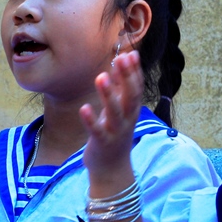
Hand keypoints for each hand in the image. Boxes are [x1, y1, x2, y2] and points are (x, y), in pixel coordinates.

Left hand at [80, 51, 143, 177]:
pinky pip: (96, 130)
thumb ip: (119, 86)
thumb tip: (121, 60)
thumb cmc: (114, 133)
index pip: (137, 87)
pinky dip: (90, 120)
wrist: (112, 168)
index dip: (134, 70)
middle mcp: (127, 119)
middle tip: (120, 58)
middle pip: (131, 96)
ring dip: (108, 94)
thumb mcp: (119, 109)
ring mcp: (116, 131)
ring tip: (100, 77)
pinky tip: (84, 108)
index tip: (130, 53)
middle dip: (126, 77)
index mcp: (132, 109)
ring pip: (114, 112)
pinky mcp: (102, 143)